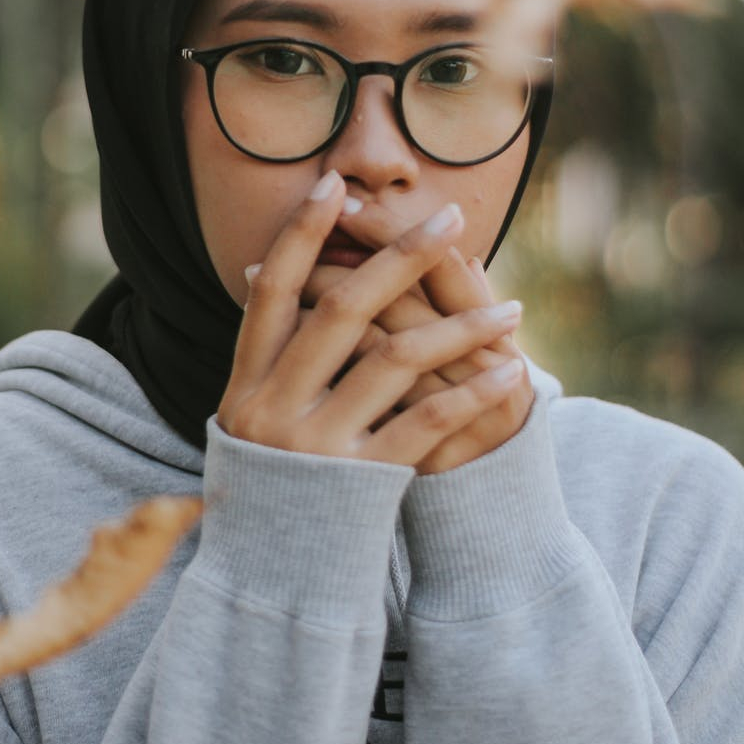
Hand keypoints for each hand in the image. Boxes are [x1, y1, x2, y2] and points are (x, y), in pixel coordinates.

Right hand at [218, 170, 525, 466]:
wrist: (271, 574)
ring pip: (394, 361)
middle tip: (450, 215)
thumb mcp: (250, 415)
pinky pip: (425, 424)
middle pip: (343, 310)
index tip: (336, 185)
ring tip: (512, 311)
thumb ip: (268, 352)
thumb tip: (268, 270)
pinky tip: (508, 371)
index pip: (272, 291)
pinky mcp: (359, 483)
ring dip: (460, 328)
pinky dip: (470, 393)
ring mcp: (316, 446)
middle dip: (399, 256)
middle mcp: (274, 407)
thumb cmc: (270, 479)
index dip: (300, 234)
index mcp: (245, 383)